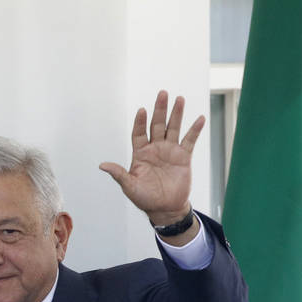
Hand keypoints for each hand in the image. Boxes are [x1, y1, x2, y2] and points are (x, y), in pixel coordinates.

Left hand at [99, 90, 203, 224]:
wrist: (165, 208)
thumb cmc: (144, 198)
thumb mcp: (129, 186)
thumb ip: (118, 174)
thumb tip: (102, 165)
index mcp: (140, 153)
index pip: (139, 133)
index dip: (140, 122)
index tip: (142, 111)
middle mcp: (155, 148)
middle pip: (157, 125)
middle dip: (159, 109)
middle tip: (162, 93)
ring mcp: (170, 151)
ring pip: (173, 128)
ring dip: (176, 114)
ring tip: (179, 99)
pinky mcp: (183, 157)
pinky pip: (189, 141)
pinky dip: (194, 130)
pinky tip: (199, 118)